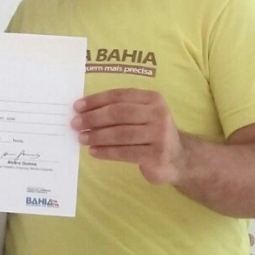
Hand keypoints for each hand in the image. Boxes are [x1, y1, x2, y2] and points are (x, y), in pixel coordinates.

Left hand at [71, 88, 186, 185]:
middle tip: (75, 123)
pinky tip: (94, 152)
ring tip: (81, 138)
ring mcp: (159, 134)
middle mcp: (158, 114)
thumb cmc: (152, 134)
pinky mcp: (156, 154)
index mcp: (153, 99)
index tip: (77, 106)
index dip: (96, 100)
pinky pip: (124, 152)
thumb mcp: (141, 116)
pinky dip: (106, 152)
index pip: (119, 96)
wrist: (178, 159)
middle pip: (119, 113)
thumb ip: (119, 110)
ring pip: (120, 133)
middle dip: (93, 118)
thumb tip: (83, 112)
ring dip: (97, 136)